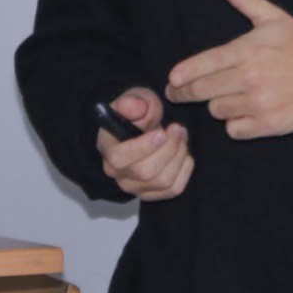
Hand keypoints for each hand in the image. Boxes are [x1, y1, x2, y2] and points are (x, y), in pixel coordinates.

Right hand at [96, 87, 191, 201]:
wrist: (144, 129)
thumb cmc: (138, 114)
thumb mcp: (135, 99)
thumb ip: (133, 102)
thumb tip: (134, 107)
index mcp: (107, 149)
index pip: (118, 158)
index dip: (142, 148)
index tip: (160, 133)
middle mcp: (117, 173)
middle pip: (145, 172)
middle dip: (169, 148)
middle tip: (177, 129)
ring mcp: (135, 187)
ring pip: (162, 181)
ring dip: (179, 156)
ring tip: (181, 136)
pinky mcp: (152, 193)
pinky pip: (174, 189)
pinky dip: (184, 170)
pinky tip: (183, 153)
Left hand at [165, 0, 292, 139]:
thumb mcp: (273, 17)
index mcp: (247, 50)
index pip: (206, 64)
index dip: (185, 73)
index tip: (172, 79)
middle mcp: (250, 78)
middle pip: (203, 91)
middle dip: (185, 92)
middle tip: (178, 92)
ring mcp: (259, 103)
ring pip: (217, 111)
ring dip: (218, 105)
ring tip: (230, 95)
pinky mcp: (268, 125)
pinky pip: (234, 130)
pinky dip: (235, 124)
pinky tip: (245, 112)